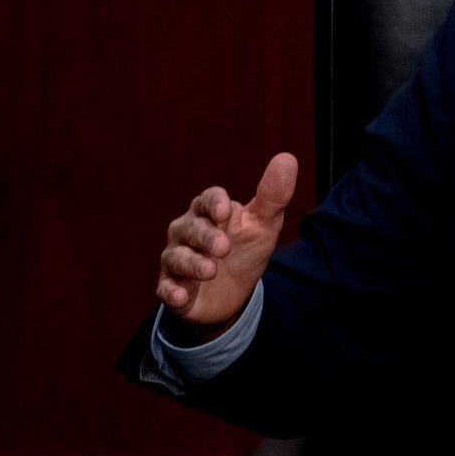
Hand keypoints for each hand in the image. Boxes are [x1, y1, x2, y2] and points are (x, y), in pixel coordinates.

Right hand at [155, 153, 297, 332]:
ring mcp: (177, 259)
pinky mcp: (173, 287)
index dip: (214, 203)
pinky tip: (182, 296)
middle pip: (191, 227)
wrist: (233, 294)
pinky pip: (166, 288)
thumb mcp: (263, 224)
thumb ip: (273, 195)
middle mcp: (187, 231)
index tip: (225, 212)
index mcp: (209, 212)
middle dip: (206, 236)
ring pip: (176, 257)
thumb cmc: (244, 249)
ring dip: (192, 263)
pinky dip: (172, 292)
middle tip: (224, 247)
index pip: (207, 200)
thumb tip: (287, 158)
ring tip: (210, 271)